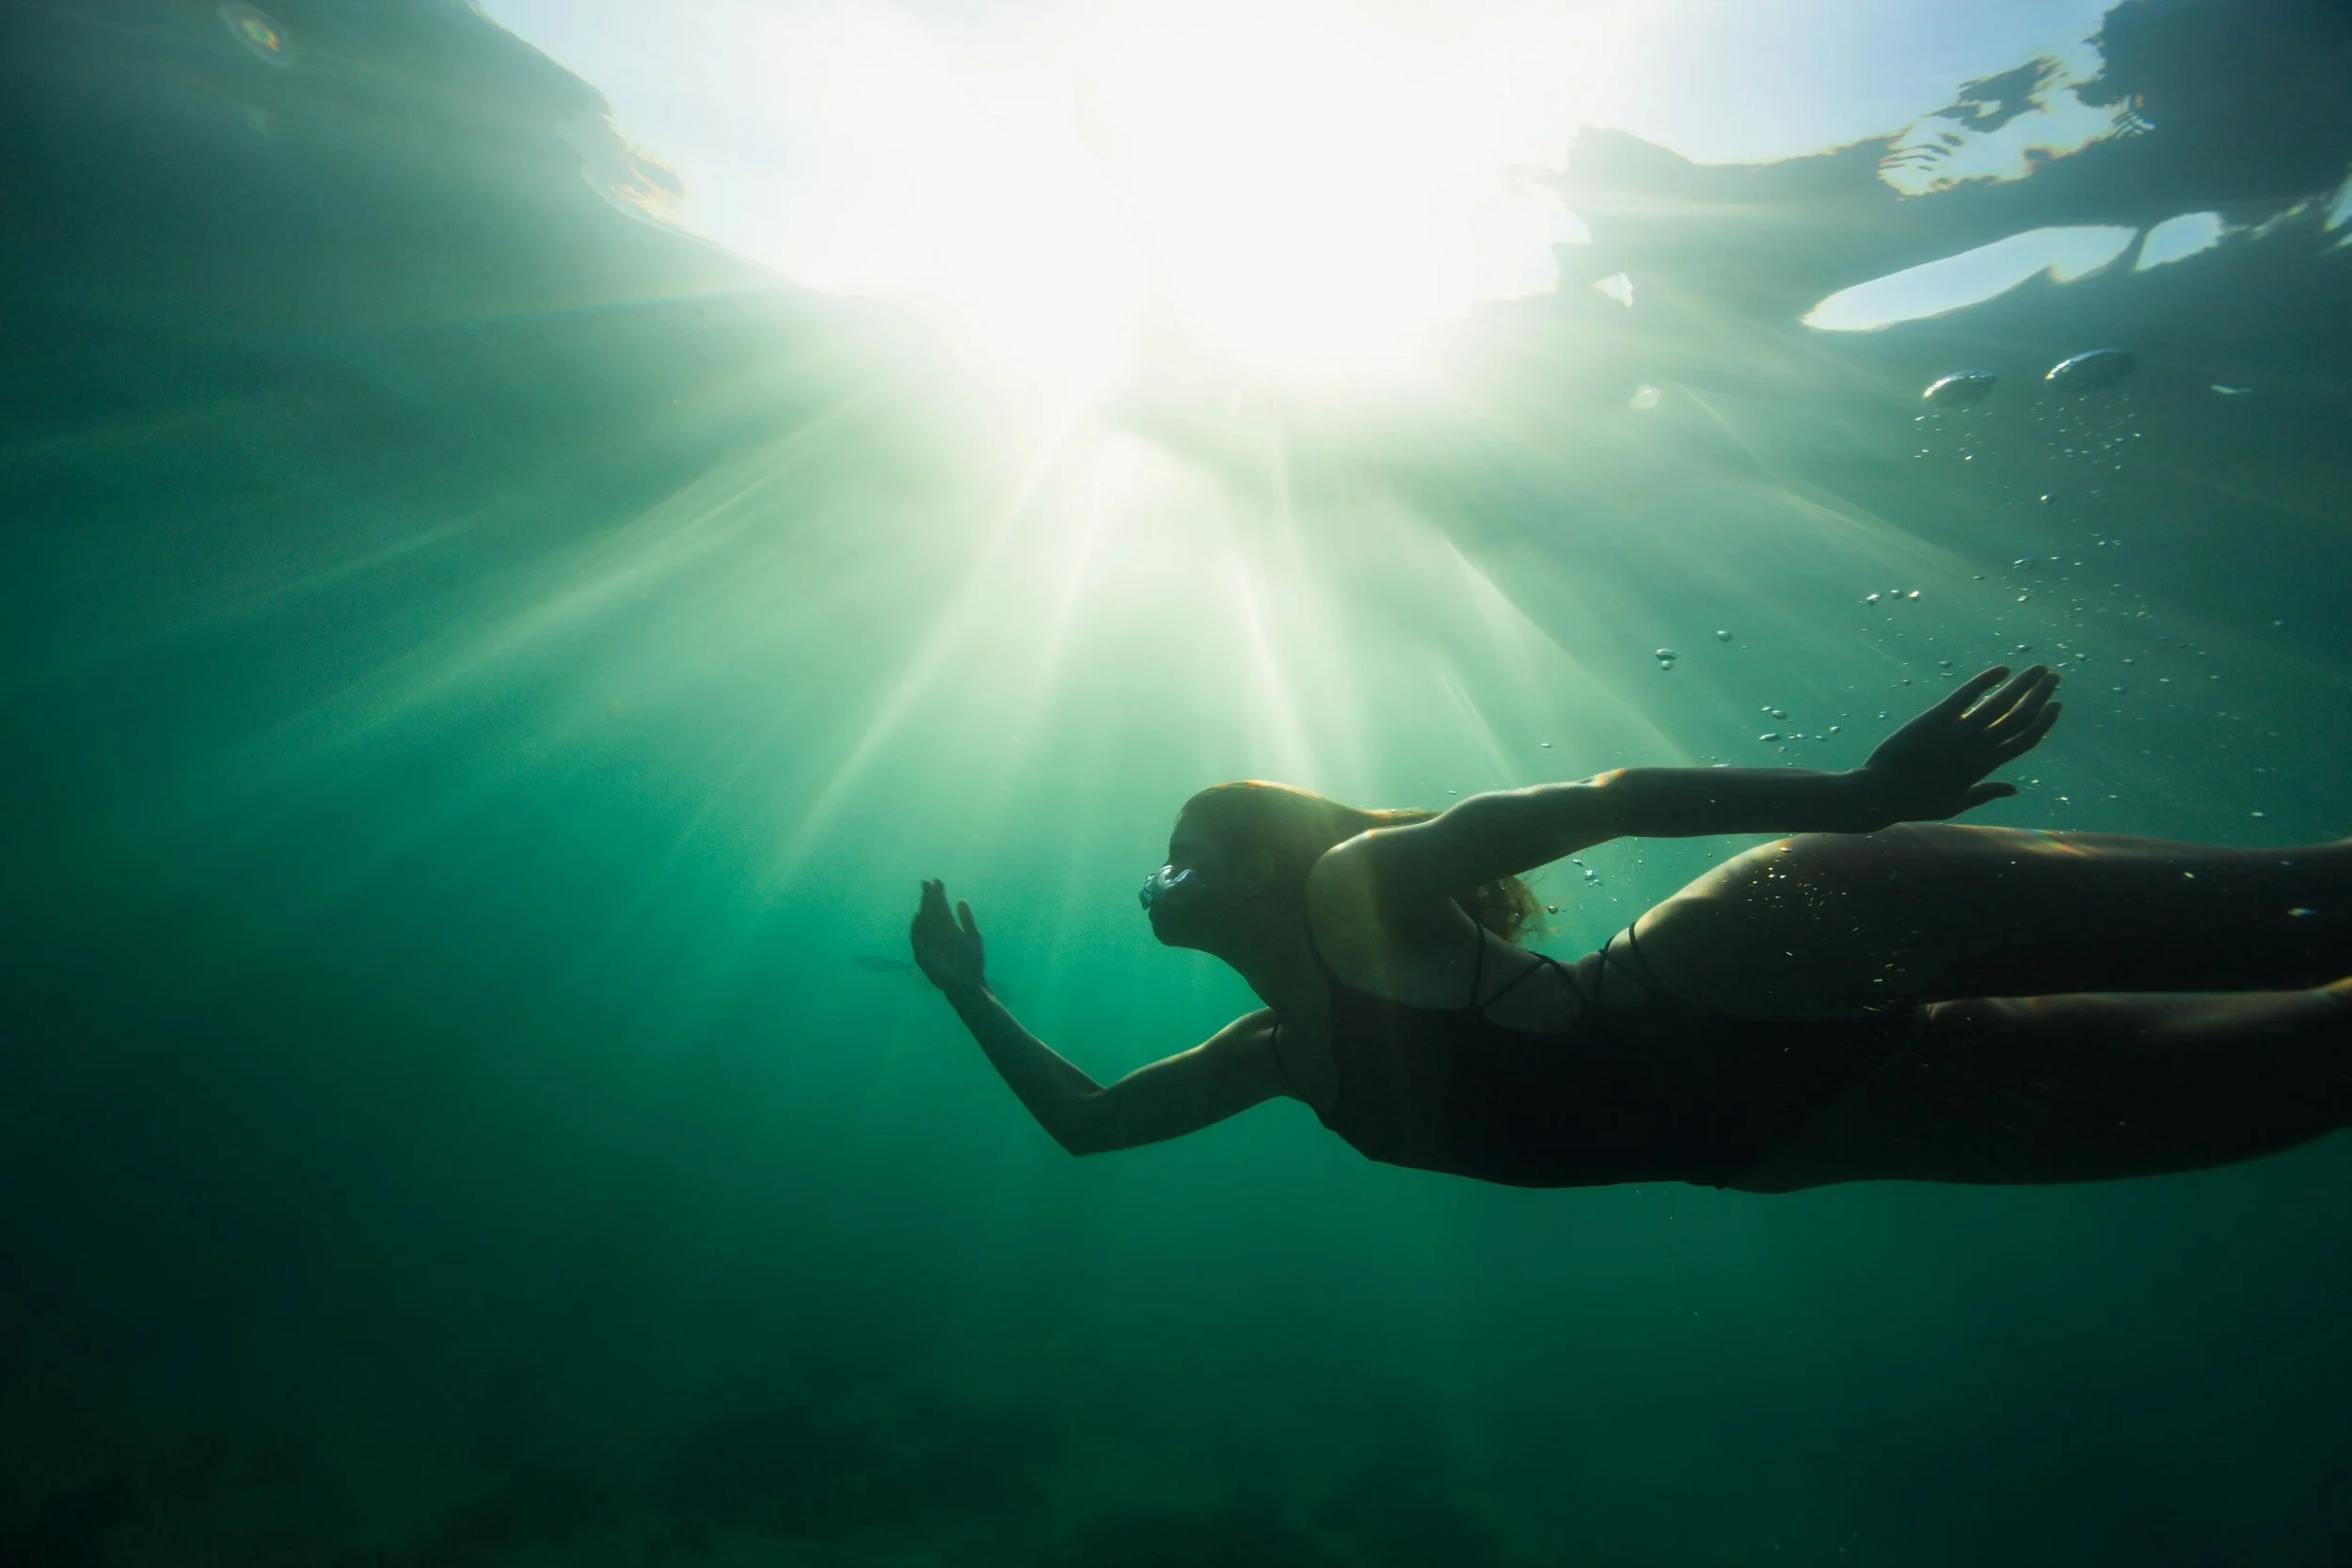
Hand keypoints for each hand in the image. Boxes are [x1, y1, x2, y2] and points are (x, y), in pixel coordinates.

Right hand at [910, 879, 985, 996]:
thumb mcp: (973, 937)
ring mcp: (929, 944)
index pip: (941, 907)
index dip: (938, 894)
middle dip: (929, 898)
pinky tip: (919, 917)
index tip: (937, 881)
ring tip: (925, 896)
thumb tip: (961, 900)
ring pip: (923, 923)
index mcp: (948, 928)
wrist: (968, 984)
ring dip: (923, 909)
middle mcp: (937, 934)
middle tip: (927, 883)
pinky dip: (917, 929)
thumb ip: (966, 919)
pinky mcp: (922, 956)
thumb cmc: (972, 962)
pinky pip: (917, 940)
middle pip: (930, 912)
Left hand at [1855, 664, 2059, 822]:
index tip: (2056, 705)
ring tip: (2039, 669)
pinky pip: (1966, 696)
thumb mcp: (1955, 804)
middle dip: (2040, 696)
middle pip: (2019, 718)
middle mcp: (1977, 749)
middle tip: (2053, 677)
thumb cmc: (1915, 802)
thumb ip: (1986, 793)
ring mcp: (1957, 734)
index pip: (2024, 741)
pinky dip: (1986, 681)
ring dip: (2024, 684)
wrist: (1878, 795)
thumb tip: (2015, 788)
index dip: (2044, 722)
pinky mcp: (1935, 720)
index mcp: (1984, 768)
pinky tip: (2002, 670)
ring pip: (2001, 704)